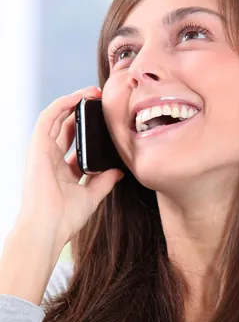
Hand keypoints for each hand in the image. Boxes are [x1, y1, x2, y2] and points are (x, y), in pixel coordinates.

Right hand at [16, 86, 123, 252]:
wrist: (47, 228)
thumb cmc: (65, 218)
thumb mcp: (91, 196)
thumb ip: (104, 181)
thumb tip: (119, 170)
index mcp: (62, 170)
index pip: (75, 143)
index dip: (89, 130)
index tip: (106, 121)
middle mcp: (50, 158)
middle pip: (66, 127)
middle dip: (82, 112)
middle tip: (100, 99)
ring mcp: (42, 152)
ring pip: (57, 118)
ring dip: (73, 102)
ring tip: (91, 93)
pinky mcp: (37, 147)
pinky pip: (48, 118)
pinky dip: (61, 105)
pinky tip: (77, 98)